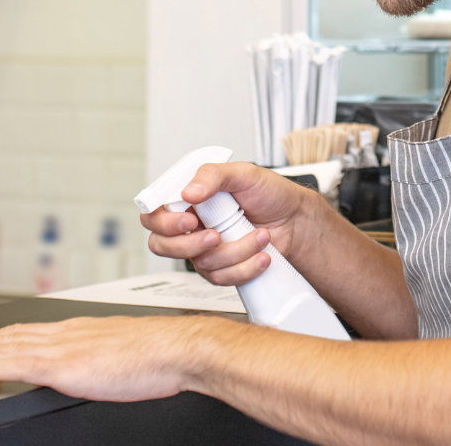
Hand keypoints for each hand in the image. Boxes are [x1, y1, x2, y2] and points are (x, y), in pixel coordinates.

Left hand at [0, 317, 201, 402]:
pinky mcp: (64, 364)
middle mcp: (62, 333)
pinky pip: (15, 362)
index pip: (20, 333)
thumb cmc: (157, 355)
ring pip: (1, 347)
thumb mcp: (118, 351)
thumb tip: (88, 368)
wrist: (177, 348)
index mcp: (74, 331)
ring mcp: (60, 347)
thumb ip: (95, 357)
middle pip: (2, 338)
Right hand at [139, 162, 313, 286]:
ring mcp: (204, 248)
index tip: (189, 221)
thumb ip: (214, 176)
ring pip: (198, 263)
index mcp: (189, 198)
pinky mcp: (221, 268)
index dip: (163, 222)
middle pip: (161, 245)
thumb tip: (189, 191)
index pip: (153, 213)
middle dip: (189, 245)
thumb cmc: (271, 194)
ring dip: (235, 251)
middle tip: (216, 236)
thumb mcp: (244, 173)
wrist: (296, 221)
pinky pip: (220, 278)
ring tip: (259, 235)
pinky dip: (245, 267)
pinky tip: (262, 254)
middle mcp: (191, 224)